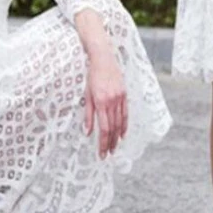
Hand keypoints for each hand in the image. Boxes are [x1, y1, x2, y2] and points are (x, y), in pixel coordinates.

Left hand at [83, 41, 127, 158]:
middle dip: (110, 143)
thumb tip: (87, 132)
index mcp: (100, 102)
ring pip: (120, 122)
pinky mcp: (124, 94)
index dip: (102, 143)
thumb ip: (88, 114)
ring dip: (117, 137)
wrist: (103, 58)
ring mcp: (119, 98)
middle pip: (112, 128)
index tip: (101, 154)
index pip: (103, 128)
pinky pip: (125, 113)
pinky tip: (122, 134)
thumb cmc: (92, 76)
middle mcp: (111, 101)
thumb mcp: (87, 94)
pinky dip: (124, 125)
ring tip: (114, 147)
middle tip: (107, 154)